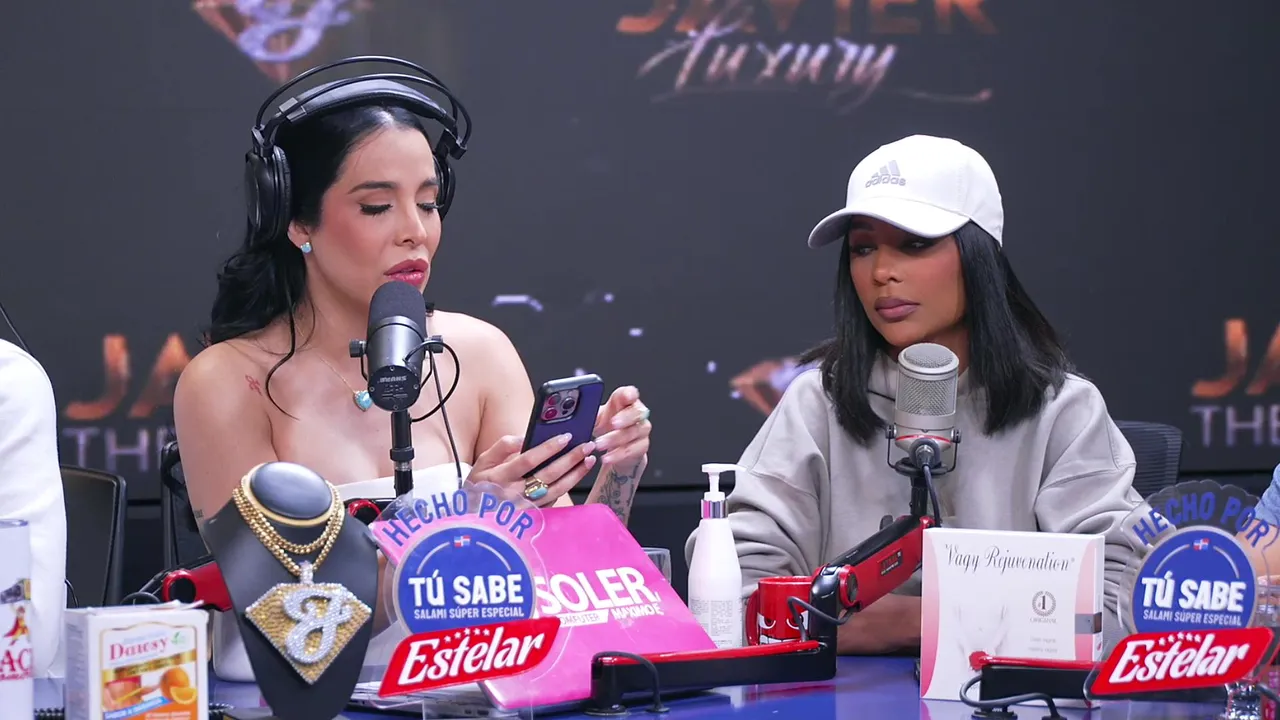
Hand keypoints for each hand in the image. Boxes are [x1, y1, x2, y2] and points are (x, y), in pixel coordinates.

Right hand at [467, 434, 596, 506]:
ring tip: (589, 460)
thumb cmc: (480, 485)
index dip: (548, 448)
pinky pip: (553, 501)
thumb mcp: (483, 462)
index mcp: (500, 476)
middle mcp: (514, 494)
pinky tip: (576, 476)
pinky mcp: (533, 516)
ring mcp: (525, 507)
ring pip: (556, 490)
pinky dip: (567, 488)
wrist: (473, 516)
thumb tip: (524, 437)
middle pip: (548, 475)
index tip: (566, 436)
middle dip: (570, 459)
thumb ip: (502, 447)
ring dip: (575, 475)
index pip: (528, 460)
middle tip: (587, 446)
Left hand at [593, 386, 650, 467]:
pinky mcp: (642, 445)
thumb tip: (572, 413)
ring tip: (599, 444)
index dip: (629, 394)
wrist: (613, 446)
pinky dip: (618, 454)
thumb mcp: (594, 417)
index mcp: (624, 401)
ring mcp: (641, 429)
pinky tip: (607, 457)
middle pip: (637, 412)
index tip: (626, 396)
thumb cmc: (605, 425)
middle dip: (625, 417)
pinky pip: (633, 449)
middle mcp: (636, 413)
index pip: (630, 393)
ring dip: (615, 439)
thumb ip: (587, 413)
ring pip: (633, 432)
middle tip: (612, 423)